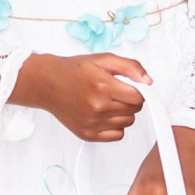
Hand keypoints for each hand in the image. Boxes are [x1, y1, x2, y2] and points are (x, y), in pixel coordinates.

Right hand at [17, 51, 151, 141]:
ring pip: (128, 122)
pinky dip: (115, 126)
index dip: (138, 90)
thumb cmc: (73, 71)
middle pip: (134, 110)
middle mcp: (97, 107)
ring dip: (123, 113)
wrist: (46, 83)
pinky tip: (104, 114)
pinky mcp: (87, 134)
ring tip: (107, 101)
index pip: (139, 97)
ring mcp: (92, 122)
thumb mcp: (103, 59)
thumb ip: (130, 67)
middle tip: (114, 91)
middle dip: (129, 100)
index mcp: (103, 86)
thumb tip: (148, 82)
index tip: (128, 86)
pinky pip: (118, 135)